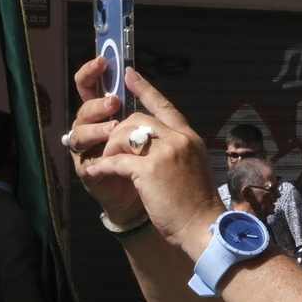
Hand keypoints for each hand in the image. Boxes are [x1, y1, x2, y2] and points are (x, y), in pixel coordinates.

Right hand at [70, 57, 146, 224]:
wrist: (149, 194)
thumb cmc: (147, 158)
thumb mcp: (149, 128)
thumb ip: (141, 105)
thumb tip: (134, 75)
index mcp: (104, 111)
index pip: (91, 85)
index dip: (92, 71)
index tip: (102, 61)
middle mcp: (91, 125)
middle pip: (84, 106)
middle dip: (98, 103)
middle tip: (113, 103)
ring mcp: (86, 148)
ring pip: (80, 131)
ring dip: (96, 128)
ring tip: (113, 129)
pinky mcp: (87, 169)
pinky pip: (84, 158)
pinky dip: (96, 154)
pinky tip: (108, 155)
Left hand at [71, 66, 226, 254]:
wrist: (204, 226)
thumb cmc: (197, 203)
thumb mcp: (194, 166)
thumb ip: (177, 150)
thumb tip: (155, 143)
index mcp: (189, 137)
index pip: (165, 106)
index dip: (145, 89)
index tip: (130, 74)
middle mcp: (178, 140)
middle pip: (138, 120)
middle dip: (119, 132)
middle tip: (112, 149)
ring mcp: (164, 153)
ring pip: (125, 136)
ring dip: (111, 149)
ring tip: (107, 164)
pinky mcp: (148, 170)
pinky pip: (116, 160)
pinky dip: (104, 166)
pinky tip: (97, 172)